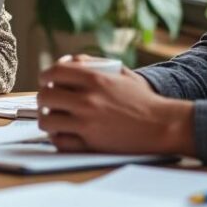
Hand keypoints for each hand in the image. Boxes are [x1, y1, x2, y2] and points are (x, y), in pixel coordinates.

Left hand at [37, 59, 195, 155]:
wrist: (162, 125)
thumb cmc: (142, 99)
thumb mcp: (121, 73)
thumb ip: (93, 64)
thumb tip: (67, 61)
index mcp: (95, 79)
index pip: (54, 72)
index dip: (45, 76)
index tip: (46, 81)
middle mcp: (88, 100)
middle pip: (45, 96)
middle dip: (44, 98)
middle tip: (49, 101)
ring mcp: (87, 124)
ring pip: (47, 120)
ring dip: (48, 118)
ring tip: (54, 118)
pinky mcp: (90, 145)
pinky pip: (59, 142)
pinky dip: (57, 138)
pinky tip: (62, 133)